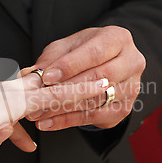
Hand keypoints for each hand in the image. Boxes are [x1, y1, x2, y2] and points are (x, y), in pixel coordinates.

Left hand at [20, 26, 145, 130]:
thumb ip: (51, 58)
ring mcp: (131, 88)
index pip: (95, 53)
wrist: (107, 64)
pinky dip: (68, 121)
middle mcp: (132, 62)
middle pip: (99, 78)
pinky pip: (94, 117)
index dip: (70, 66)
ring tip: (38, 113)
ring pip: (95, 100)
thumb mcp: (67, 47)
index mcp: (118, 39)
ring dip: (63, 108)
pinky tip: (48, 123)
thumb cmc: (84, 52)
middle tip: (38, 98)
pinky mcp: (124, 109)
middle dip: (66, 89)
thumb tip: (29, 74)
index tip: (46, 76)